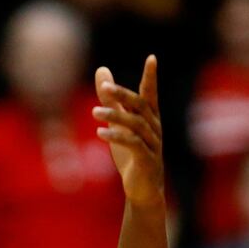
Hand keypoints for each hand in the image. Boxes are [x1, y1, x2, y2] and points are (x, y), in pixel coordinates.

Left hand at [94, 56, 163, 207]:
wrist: (142, 189)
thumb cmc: (132, 155)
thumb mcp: (118, 123)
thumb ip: (111, 99)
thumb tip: (101, 70)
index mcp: (149, 118)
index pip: (150, 94)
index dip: (151, 77)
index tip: (152, 58)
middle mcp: (154, 128)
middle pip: (141, 106)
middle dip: (123, 95)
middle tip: (104, 87)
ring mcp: (152, 144)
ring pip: (136, 125)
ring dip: (115, 116)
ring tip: (94, 112)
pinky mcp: (146, 160)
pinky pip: (133, 145)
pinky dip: (117, 137)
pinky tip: (100, 133)